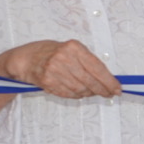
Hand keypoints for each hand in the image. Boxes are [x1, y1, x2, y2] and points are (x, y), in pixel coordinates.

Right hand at [0, 39, 121, 98]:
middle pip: (90, 80)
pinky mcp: (48, 82)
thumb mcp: (70, 49)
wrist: (25, 58)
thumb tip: (107, 78)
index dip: (109, 81)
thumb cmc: (51, 52)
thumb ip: (87, 61)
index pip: (97, 67)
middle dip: (103, 90)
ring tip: (92, 92)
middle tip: (109, 94)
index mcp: (74, 47)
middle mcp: (64, 58)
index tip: (117, 88)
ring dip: (89, 94)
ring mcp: (54, 70)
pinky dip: (77, 96)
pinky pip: (69, 94)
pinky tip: (80, 93)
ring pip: (80, 89)